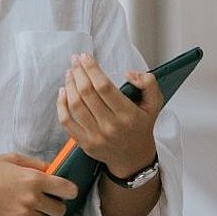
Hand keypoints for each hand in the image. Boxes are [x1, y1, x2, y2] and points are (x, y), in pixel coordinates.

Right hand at [0, 153, 79, 215]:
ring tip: (28, 208)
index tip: (65, 191)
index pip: (68, 190)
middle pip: (60, 210)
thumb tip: (52, 170)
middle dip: (55, 204)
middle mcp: (32, 199)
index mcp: (34, 179)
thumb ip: (35, 164)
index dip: (69, 190)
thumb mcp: (11, 159)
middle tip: (45, 200)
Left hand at [56, 53, 161, 177]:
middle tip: (75, 61)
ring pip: (75, 105)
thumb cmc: (141, 126)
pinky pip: (66, 121)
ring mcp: (96, 136)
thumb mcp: (154, 103)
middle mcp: (111, 126)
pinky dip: (61, 104)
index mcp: (128, 115)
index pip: (104, 87)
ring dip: (69, 85)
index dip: (92, 69)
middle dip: (78, 73)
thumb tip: (128, 73)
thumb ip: (148, 83)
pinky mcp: (84, 143)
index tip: (85, 57)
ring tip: (70, 73)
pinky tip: (63, 91)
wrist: (133, 158)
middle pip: (87, 93)